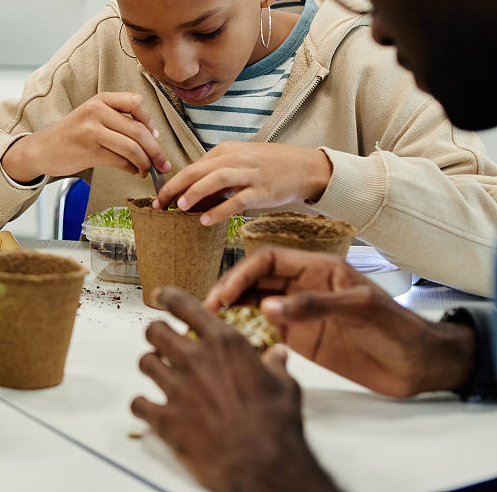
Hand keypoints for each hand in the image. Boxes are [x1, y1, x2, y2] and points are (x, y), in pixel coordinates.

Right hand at [0, 92, 170, 183]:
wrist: (43, 149)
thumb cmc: (74, 134)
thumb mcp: (94, 116)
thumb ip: (120, 120)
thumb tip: (153, 139)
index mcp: (101, 99)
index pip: (136, 102)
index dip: (151, 120)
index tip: (156, 136)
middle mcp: (96, 111)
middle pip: (138, 130)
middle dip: (155, 151)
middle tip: (163, 163)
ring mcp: (91, 131)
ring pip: (131, 148)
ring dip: (145, 163)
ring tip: (147, 171)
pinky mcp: (88, 151)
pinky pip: (120, 161)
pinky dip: (132, 169)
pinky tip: (133, 171)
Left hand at [131, 287, 338, 491]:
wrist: (263, 464)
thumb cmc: (276, 426)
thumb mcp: (285, 388)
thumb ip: (275, 366)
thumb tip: (278, 356)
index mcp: (224, 345)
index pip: (185, 305)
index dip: (167, 297)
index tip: (160, 297)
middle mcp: (195, 359)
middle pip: (155, 331)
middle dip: (156, 334)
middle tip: (161, 342)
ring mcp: (176, 387)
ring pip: (145, 362)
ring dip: (150, 366)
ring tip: (158, 373)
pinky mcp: (165, 417)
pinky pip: (138, 403)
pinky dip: (141, 405)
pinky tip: (148, 408)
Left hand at [153, 142, 331, 223]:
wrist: (306, 167)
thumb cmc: (271, 166)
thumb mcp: (241, 161)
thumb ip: (218, 174)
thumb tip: (193, 195)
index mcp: (227, 150)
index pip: (194, 165)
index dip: (174, 181)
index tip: (160, 196)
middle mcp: (236, 159)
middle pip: (198, 170)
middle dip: (175, 187)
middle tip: (159, 203)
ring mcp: (250, 174)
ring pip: (216, 179)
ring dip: (195, 193)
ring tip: (179, 207)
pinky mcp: (262, 190)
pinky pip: (237, 200)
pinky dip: (220, 210)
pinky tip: (205, 220)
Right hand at [206, 247, 475, 396]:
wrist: (419, 365)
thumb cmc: (398, 329)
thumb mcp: (361, 309)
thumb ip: (314, 305)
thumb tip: (267, 307)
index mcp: (317, 269)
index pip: (268, 261)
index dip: (242, 272)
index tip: (224, 292)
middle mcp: (303, 288)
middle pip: (255, 281)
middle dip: (229, 290)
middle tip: (207, 309)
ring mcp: (300, 314)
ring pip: (254, 304)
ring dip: (232, 310)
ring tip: (210, 323)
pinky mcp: (301, 340)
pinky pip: (265, 331)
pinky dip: (246, 333)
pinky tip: (233, 340)